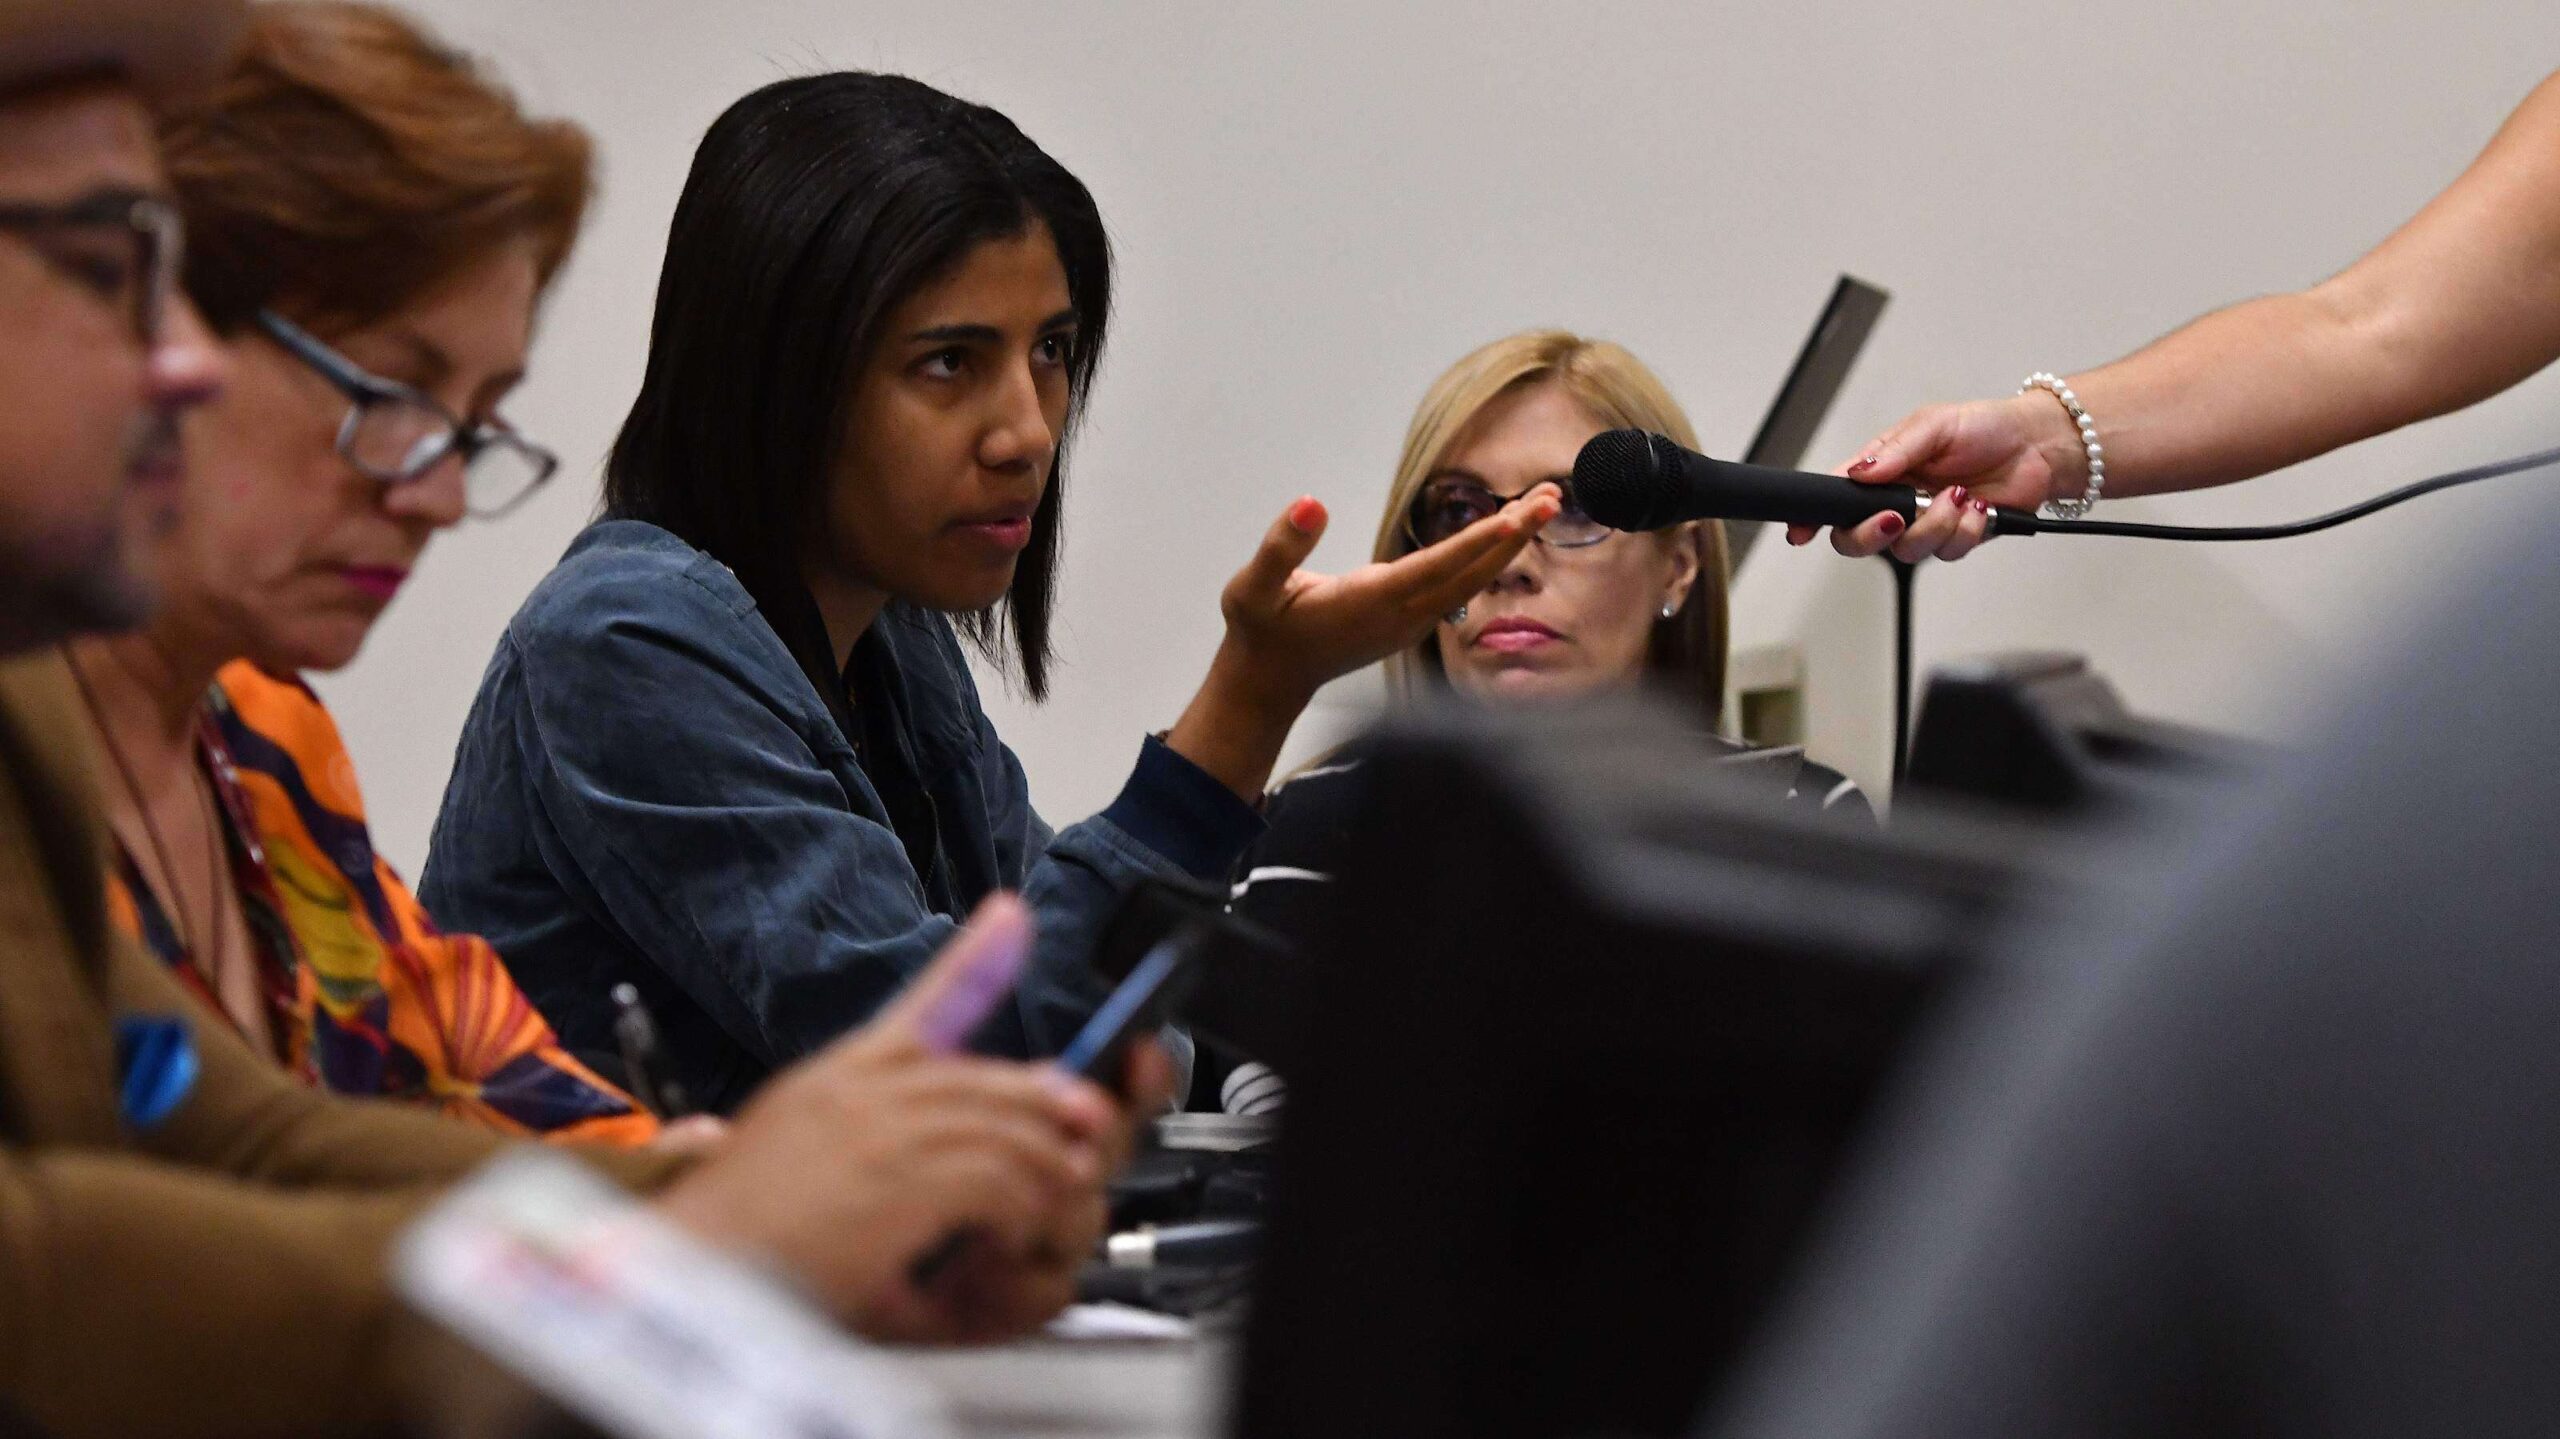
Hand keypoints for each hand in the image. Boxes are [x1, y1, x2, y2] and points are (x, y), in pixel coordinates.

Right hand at [656, 896, 1121, 1342]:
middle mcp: (858, 1091)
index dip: (974, 957)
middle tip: (1085, 1132)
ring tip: (1050, 1204)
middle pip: (986, 1079)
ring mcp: (876, 1130)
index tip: (1011, 915)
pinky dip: (1020, 1208)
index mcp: (838, 1079)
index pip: (921, 1005)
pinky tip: (1014, 1234)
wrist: (684, 1280)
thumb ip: (849, 1136)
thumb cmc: (727, 1241)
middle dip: (1045, 1106)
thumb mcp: (793, 1165)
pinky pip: (995, 1177)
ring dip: (1041, 1170)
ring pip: (1002, 1126)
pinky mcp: (896, 1181)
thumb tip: (873, 1132)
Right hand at [1162, 488, 1556, 799]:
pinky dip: (1488, 556)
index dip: (1476, 542)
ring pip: (1471, 579)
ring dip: (1508, 542)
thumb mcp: (1252, 586)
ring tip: (1542, 502)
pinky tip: (1507, 532)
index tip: (1514, 516)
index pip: (1434, 568)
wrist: (1270, 679)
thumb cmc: (1260, 628)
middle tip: (1551, 495)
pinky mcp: (1410, 622)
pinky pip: (1460, 585)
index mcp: (1367, 602)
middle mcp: (1399, 615)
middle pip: (1469, 572)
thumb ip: (1282, 546)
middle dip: (1512, 534)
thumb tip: (1311, 503)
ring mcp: (1409, 622)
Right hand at [1788, 392, 2084, 560]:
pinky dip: (1966, 529)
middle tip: (1896, 516)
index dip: (1812, 519)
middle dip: (1872, 534)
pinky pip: (1946, 552)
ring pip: (1906, 551)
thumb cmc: (1984, 427)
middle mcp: (1896, 502)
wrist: (2037, 447)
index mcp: (1880, 472)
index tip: (1801, 532)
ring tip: (1961, 495)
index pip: (1835, 499)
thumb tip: (1858, 472)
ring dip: (1936, 525)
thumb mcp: (1933, 425)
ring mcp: (1924, 524)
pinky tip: (1980, 507)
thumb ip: (1894, 451)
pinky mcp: (1955, 538)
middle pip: (1857, 540)